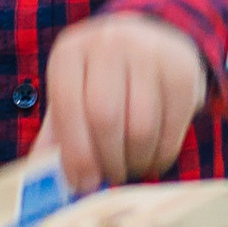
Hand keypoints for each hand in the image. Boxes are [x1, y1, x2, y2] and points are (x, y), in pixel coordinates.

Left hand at [34, 13, 207, 192]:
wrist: (149, 41)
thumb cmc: (101, 80)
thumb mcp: (72, 96)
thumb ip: (56, 137)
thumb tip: (44, 181)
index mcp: (70, 52)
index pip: (67, 107)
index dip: (74, 153)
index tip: (82, 185)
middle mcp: (108, 44)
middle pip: (105, 118)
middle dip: (107, 161)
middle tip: (110, 178)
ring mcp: (149, 52)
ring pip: (142, 128)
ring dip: (135, 162)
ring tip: (130, 166)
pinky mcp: (183, 69)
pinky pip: (172, 129)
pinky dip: (162, 155)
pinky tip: (153, 156)